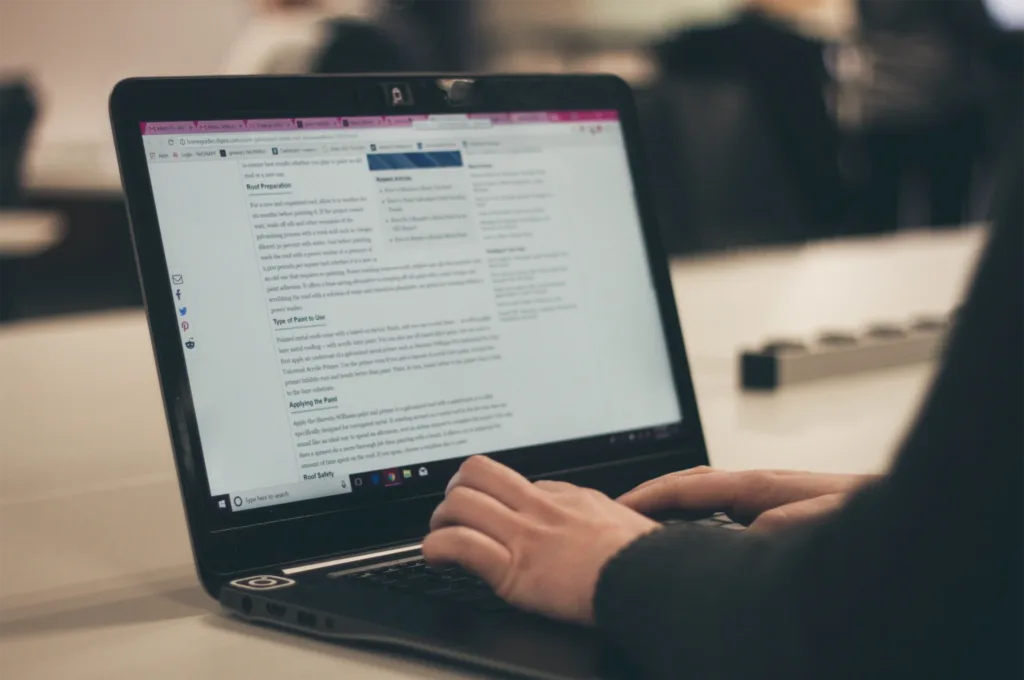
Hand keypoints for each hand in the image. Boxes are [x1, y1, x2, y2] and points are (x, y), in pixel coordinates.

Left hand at [423, 456, 659, 625]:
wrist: (651, 579)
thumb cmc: (645, 558)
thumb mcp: (622, 518)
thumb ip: (594, 513)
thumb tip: (584, 511)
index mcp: (568, 497)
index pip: (516, 482)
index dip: (495, 496)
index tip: (489, 509)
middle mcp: (540, 508)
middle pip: (478, 472)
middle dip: (456, 490)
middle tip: (453, 510)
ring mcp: (525, 535)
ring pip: (461, 503)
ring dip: (441, 518)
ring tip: (440, 533)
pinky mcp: (515, 568)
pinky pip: (460, 545)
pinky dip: (437, 548)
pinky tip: (434, 556)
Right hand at [618, 467, 876, 531]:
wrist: (920, 513)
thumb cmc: (878, 516)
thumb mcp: (828, 521)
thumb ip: (784, 523)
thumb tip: (744, 532)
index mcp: (763, 485)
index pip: (692, 487)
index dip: (650, 495)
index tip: (618, 506)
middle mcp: (762, 488)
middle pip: (693, 487)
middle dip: (653, 498)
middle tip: (620, 517)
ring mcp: (771, 500)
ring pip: (708, 501)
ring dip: (676, 512)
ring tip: (647, 531)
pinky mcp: (783, 516)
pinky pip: (727, 517)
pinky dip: (700, 525)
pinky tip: (700, 545)